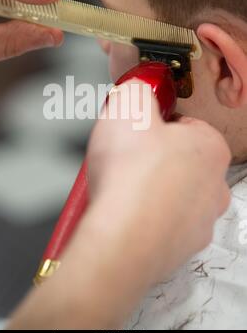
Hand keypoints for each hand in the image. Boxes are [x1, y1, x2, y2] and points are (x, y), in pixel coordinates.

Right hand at [9, 80, 230, 329]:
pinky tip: (121, 209)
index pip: (186, 125)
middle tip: (125, 155)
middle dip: (152, 156)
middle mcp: (213, 187)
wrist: (120, 239)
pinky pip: (159, 222)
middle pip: (179, 160)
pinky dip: (142, 215)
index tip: (138, 127)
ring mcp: (198, 221)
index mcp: (210, 148)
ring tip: (119, 184)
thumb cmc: (130, 177)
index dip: (156, 123)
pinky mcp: (179, 248)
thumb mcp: (129, 104)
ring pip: (170, 193)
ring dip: (147, 187)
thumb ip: (140, 86)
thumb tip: (142, 85)